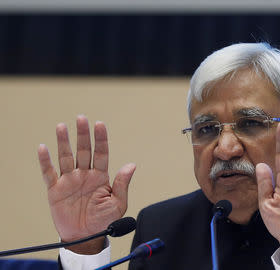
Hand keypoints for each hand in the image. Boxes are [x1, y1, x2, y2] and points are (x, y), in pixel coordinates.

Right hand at [38, 115, 135, 252]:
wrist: (86, 238)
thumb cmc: (104, 221)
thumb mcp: (118, 204)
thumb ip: (122, 184)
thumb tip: (131, 165)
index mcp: (101, 176)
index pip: (101, 153)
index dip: (101, 139)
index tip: (100, 124)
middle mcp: (85, 175)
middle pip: (83, 150)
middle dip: (83, 134)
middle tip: (81, 118)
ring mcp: (70, 181)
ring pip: (66, 157)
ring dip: (64, 142)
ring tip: (62, 126)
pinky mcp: (56, 190)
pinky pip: (49, 173)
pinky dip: (45, 161)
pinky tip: (43, 148)